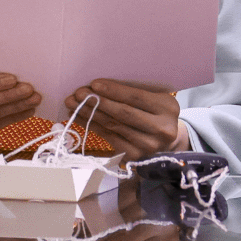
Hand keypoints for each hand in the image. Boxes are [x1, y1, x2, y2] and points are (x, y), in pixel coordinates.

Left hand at [65, 79, 184, 160]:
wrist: (166, 141)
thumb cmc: (155, 112)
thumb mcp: (154, 98)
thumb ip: (133, 91)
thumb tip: (98, 85)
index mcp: (168, 108)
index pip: (136, 97)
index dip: (114, 91)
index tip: (94, 84)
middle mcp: (161, 129)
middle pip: (123, 113)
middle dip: (98, 102)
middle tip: (78, 93)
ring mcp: (148, 145)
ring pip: (113, 126)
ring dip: (90, 113)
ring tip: (73, 103)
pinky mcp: (135, 156)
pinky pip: (109, 137)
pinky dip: (92, 126)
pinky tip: (80, 117)